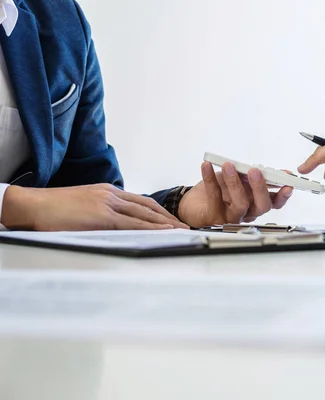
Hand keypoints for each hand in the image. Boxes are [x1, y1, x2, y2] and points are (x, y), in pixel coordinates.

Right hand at [1, 184, 188, 230]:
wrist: (33, 205)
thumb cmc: (54, 210)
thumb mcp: (83, 207)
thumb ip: (101, 214)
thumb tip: (114, 227)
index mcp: (107, 192)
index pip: (140, 201)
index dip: (158, 212)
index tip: (171, 220)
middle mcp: (111, 194)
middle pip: (148, 206)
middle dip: (168, 217)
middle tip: (183, 226)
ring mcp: (108, 203)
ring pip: (144, 214)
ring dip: (165, 223)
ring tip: (181, 231)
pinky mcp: (103, 216)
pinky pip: (133, 223)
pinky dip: (151, 227)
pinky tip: (164, 232)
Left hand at [177, 162, 293, 227]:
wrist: (193, 204)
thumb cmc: (218, 191)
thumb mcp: (236, 180)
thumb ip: (248, 175)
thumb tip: (260, 168)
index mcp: (256, 203)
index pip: (274, 202)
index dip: (283, 195)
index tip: (288, 183)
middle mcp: (247, 213)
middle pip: (262, 206)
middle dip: (261, 188)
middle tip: (255, 171)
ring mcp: (231, 217)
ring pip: (240, 204)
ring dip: (235, 182)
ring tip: (228, 166)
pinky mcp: (214, 217)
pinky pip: (214, 197)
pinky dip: (210, 179)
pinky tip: (207, 166)